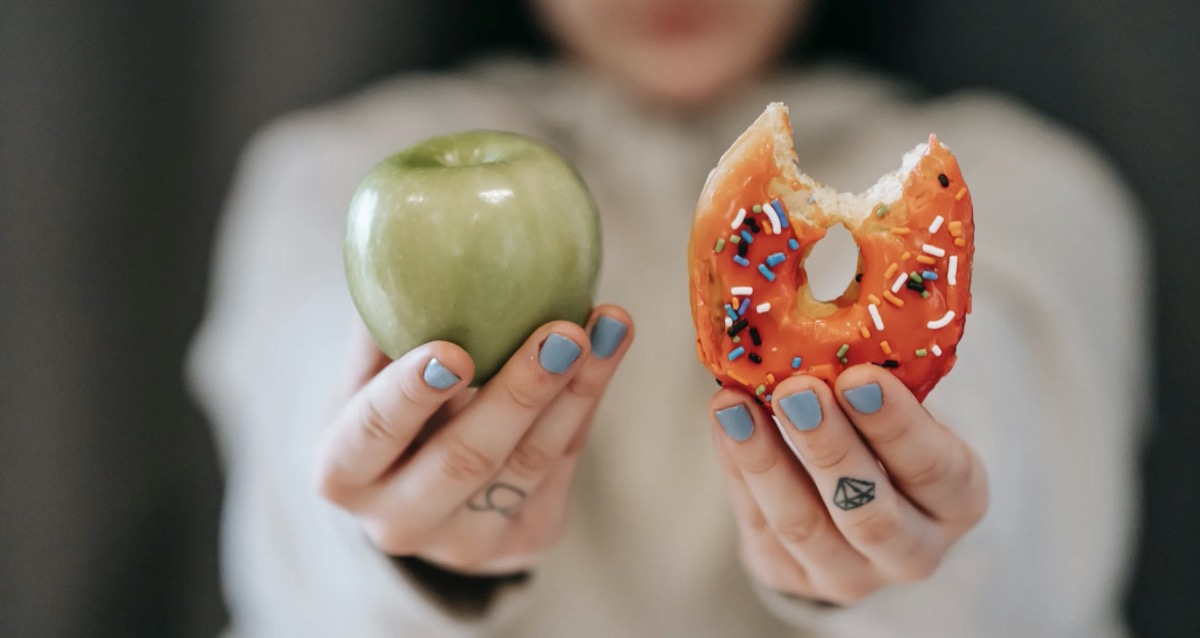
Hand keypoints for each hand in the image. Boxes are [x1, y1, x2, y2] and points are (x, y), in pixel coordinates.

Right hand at [315, 306, 632, 574]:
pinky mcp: (525, 542)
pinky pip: (562, 466)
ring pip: (528, 464)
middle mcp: (398, 523)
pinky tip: (609, 347)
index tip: (453, 350)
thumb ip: (386, 320)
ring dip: (576, 389)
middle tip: (562, 332)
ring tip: (608, 325)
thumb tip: (412, 231)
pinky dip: (587, 401)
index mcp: (342, 473)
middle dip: (519, 393)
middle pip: (465, 459)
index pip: (372, 434)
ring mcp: (464, 544)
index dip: (410, 395)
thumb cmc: (388, 403)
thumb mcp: (369, 370)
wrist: (420, 488)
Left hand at [710, 365, 987, 603]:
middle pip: (869, 511)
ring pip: (803, 525)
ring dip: (765, 460)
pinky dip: (737, 467)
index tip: (860, 376)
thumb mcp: (903, 410)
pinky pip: (758, 523)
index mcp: (957, 500)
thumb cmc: (884, 435)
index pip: (935, 469)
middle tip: (796, 390)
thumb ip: (877, 382)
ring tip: (735, 404)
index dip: (897, 426)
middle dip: (829, 447)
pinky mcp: (789, 577)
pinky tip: (725, 420)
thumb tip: (826, 315)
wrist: (854, 506)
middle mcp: (912, 551)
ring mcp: (848, 575)